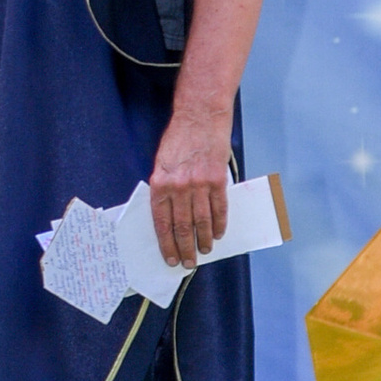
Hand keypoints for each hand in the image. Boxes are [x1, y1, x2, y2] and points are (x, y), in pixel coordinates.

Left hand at [150, 104, 233, 268]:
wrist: (199, 117)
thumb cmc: (178, 139)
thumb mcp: (162, 163)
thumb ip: (164, 188)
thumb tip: (168, 216)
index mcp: (160, 184)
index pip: (161, 222)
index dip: (166, 243)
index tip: (170, 258)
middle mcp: (178, 187)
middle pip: (182, 226)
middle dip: (185, 248)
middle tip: (188, 262)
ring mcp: (199, 184)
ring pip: (201, 221)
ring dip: (204, 240)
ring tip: (205, 251)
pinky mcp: (217, 180)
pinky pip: (219, 209)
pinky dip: (220, 224)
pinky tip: (219, 234)